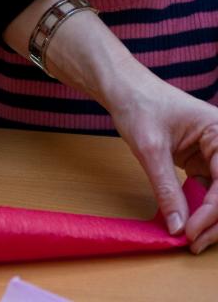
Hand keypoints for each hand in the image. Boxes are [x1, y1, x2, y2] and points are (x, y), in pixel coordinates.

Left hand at [37, 10, 217, 252]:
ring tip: (191, 238)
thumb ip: (166, 189)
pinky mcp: (199, 161)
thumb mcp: (150, 149)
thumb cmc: (138, 104)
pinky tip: (187, 222)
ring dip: (209, 217)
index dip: (212, 212)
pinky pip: (206, 190)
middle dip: (214, 219)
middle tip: (194, 242)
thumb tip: (178, 227)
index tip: (191, 232)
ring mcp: (212, 153)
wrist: (122, 89)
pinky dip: (199, 208)